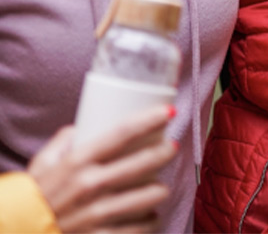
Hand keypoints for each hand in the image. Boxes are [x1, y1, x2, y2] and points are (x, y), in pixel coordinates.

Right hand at [27, 105, 175, 232]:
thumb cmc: (30, 199)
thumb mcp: (42, 164)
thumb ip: (63, 141)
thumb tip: (82, 125)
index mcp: (77, 161)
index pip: (122, 133)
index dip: (150, 119)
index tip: (169, 111)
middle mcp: (89, 185)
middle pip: (142, 162)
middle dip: (164, 153)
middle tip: (171, 148)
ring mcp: (95, 214)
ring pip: (146, 196)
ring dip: (159, 190)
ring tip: (160, 187)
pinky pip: (138, 229)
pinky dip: (149, 222)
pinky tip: (150, 216)